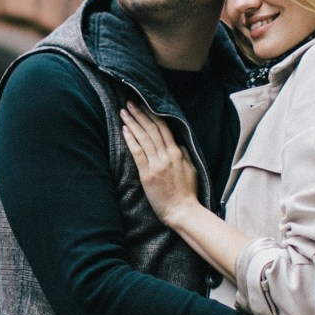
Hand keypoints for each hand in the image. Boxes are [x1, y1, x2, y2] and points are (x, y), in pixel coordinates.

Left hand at [119, 104, 202, 228]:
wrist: (182, 211)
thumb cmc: (187, 192)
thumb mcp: (191, 168)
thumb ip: (182, 154)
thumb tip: (176, 143)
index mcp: (177, 152)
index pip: (164, 128)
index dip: (153, 115)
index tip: (144, 105)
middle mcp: (167, 155)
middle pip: (152, 129)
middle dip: (140, 114)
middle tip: (129, 103)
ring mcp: (156, 164)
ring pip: (143, 138)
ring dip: (133, 123)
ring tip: (124, 112)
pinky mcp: (147, 174)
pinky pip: (137, 153)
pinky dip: (131, 140)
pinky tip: (124, 130)